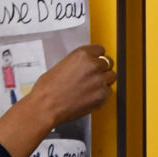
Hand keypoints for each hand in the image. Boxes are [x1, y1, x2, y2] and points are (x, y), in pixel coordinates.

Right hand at [0, 45, 115, 156]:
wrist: (45, 107)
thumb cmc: (48, 88)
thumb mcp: (62, 65)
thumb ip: (79, 63)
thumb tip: (88, 64)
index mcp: (82, 55)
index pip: (100, 49)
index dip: (97, 56)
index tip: (95, 60)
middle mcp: (94, 65)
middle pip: (108, 62)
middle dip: (102, 68)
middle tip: (93, 75)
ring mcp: (100, 81)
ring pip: (111, 77)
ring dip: (104, 81)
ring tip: (91, 87)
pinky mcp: (103, 96)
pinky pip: (109, 92)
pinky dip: (102, 94)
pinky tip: (89, 96)